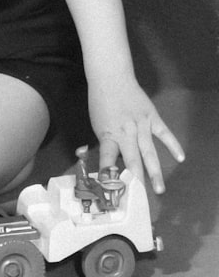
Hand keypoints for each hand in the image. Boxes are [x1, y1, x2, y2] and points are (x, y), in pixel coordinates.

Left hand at [89, 77, 184, 194]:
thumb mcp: (97, 125)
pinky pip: (164, 134)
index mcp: (109, 135)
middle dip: (137, 179)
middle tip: (141, 197)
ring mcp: (142, 126)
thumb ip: (107, 142)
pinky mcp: (152, 118)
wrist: (111, 79)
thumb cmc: (100, 103)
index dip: (110, 174)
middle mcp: (126, 133)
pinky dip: (173, 145)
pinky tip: (180, 158)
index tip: (112, 189)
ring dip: (155, 171)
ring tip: (159, 189)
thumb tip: (107, 159)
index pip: (109, 159)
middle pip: (133, 160)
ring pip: (150, 152)